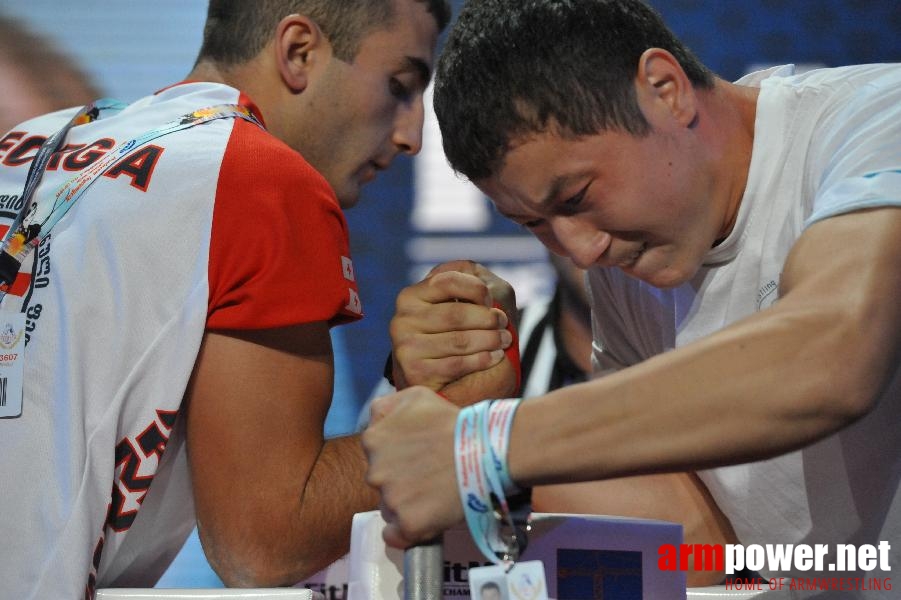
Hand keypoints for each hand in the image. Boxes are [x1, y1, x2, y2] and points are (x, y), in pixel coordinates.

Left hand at [363, 387, 463, 546]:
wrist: (484, 450)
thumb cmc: (452, 421)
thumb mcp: (415, 396)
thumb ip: (385, 406)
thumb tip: (375, 422)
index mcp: (373, 440)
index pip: (375, 454)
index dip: (397, 455)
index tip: (417, 456)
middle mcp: (374, 472)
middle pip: (381, 482)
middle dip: (399, 479)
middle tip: (428, 474)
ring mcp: (391, 500)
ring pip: (389, 507)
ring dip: (405, 504)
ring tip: (433, 494)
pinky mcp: (409, 524)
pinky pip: (396, 535)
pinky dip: (405, 532)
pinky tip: (423, 520)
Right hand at [390, 261, 515, 400]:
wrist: (437, 380)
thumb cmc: (452, 333)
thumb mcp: (458, 301)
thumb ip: (468, 279)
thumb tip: (480, 278)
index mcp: (410, 296)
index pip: (448, 280)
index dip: (476, 289)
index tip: (490, 301)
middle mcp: (402, 320)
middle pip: (457, 314)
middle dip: (488, 319)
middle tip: (504, 325)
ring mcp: (405, 347)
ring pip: (460, 340)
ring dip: (490, 340)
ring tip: (504, 340)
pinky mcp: (414, 373)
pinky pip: (457, 364)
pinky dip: (482, 359)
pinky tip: (495, 357)